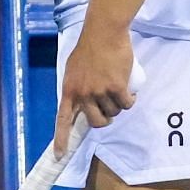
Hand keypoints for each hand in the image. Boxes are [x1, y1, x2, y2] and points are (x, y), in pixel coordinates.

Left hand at [56, 23, 136, 153]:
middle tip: (109, 107)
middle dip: (105, 119)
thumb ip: (77, 87)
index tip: (59, 156)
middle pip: (96, 122)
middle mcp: (83, 94)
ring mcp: (99, 91)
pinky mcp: (116, 87)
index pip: (63, 120)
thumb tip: (81, 105)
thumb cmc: (89, 48)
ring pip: (113, 112)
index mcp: (69, 90)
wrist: (104, 32)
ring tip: (119, 90)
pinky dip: (131, 100)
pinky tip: (130, 93)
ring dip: (119, 106)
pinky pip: (126, 104)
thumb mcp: (73, 69)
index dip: (61, 139)